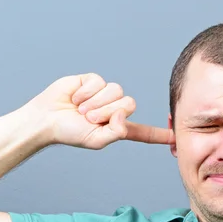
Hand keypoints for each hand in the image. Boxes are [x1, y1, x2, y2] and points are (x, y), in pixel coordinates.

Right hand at [25, 73, 174, 149]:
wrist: (46, 120)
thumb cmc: (69, 133)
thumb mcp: (96, 140)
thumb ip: (116, 133)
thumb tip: (123, 115)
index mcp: (117, 127)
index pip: (143, 132)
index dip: (159, 134)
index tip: (176, 138)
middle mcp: (114, 109)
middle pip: (129, 104)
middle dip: (106, 111)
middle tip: (88, 117)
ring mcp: (104, 94)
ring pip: (116, 91)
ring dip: (96, 102)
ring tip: (80, 109)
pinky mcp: (92, 81)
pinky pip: (100, 81)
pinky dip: (86, 91)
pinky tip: (75, 97)